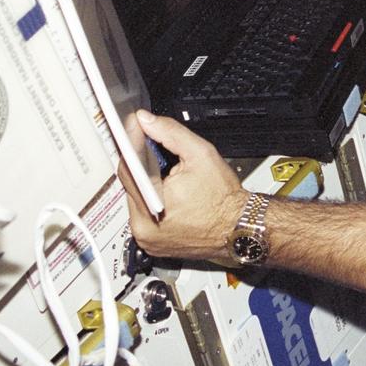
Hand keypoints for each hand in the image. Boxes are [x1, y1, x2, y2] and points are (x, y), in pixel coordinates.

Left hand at [118, 110, 246, 264]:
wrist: (238, 227)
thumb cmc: (224, 198)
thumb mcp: (201, 154)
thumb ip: (171, 134)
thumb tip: (147, 121)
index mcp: (151, 207)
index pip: (127, 170)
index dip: (131, 147)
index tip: (135, 131)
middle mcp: (143, 229)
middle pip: (131, 186)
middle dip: (142, 168)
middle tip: (159, 157)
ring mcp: (147, 240)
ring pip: (137, 201)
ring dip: (147, 186)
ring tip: (167, 179)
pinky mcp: (153, 245)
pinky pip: (145, 216)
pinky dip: (153, 203)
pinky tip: (169, 196)